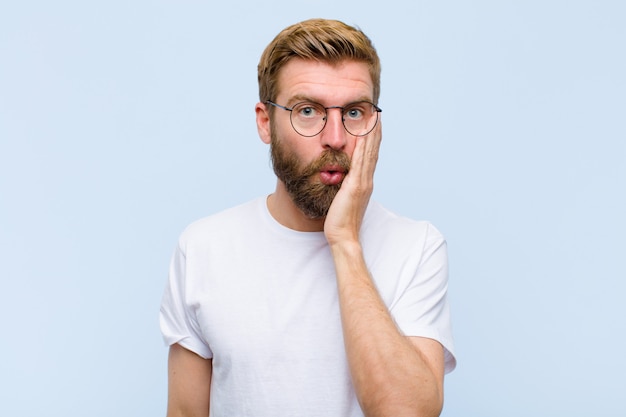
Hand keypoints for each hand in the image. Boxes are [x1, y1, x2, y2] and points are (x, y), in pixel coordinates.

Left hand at [324, 121, 381, 244]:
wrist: (343, 236)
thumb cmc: (340, 222)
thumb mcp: (342, 199)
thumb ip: (343, 187)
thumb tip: (338, 178)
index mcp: (364, 183)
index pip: (370, 156)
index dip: (372, 139)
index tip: (373, 124)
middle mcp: (366, 180)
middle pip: (373, 150)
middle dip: (375, 131)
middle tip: (377, 113)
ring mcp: (362, 183)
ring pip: (369, 153)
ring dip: (371, 134)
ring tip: (374, 117)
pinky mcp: (355, 186)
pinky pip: (360, 162)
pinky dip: (363, 147)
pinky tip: (363, 134)